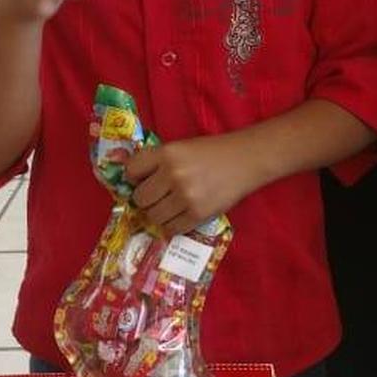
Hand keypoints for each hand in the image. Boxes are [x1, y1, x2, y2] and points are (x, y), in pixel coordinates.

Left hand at [126, 137, 256, 233]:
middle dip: (146, 199)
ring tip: (171, 206)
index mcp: (166, 153)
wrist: (246, 160)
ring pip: (154, 216)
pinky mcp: (198, 214)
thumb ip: (156, 162)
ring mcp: (185, 196)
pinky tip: (181, 214)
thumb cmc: (211, 152)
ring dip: (159, 213)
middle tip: (158, 196)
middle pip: (140, 198)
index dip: (134, 177)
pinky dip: (173, 224)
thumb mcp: (181, 148)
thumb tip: (131, 182)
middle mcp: (173, 174)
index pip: (130, 171)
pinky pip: (172, 228)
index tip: (142, 180)